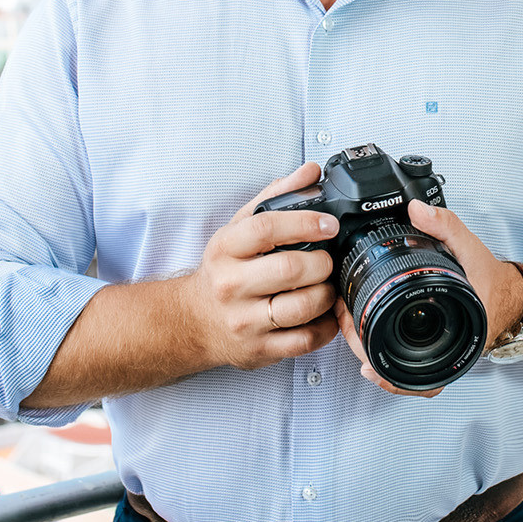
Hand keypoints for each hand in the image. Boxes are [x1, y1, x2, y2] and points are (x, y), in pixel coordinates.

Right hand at [183, 162, 340, 370]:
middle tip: (328, 260)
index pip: (266, 228)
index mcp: (225, 248)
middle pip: (290, 268)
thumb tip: (311, 172)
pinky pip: (304, 340)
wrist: (194, 320)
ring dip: (326, 294)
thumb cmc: (224, 269)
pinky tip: (324, 313)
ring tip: (327, 286)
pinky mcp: (258, 349)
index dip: (304, 222)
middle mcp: (231, 284)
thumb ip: (277, 196)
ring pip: (301, 307)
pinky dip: (325, 326)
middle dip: (322, 262)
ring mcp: (244, 320)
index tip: (329, 224)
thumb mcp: (240, 227)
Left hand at [336, 200, 522, 396]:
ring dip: (372, 355)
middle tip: (345, 321)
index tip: (356, 331)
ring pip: (401, 374)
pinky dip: (389, 368)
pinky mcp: (436, 350)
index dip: (379, 355)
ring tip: (350, 329)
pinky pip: (411, 372)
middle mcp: (447, 351)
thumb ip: (444, 225)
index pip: (415, 361)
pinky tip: (370, 354)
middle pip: (398, 370)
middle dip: (364, 348)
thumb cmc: (492, 280)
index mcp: (455, 333)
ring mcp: (441, 355)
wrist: (512, 296)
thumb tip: (415, 209)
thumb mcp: (470, 246)